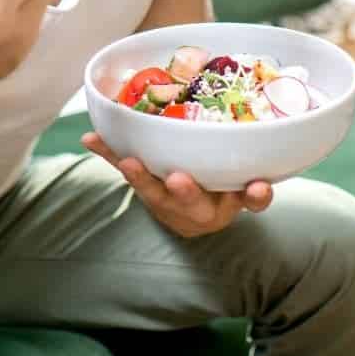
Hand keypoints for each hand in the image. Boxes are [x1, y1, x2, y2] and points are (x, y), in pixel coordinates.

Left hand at [82, 132, 272, 237]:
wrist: (190, 218)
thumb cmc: (221, 192)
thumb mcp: (242, 190)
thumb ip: (254, 188)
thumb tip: (263, 175)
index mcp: (230, 204)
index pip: (248, 201)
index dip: (253, 196)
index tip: (258, 186)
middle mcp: (198, 208)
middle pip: (194, 203)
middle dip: (186, 192)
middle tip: (179, 179)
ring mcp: (168, 201)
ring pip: (154, 192)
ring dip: (141, 177)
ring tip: (128, 162)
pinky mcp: (145, 189)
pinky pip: (125, 171)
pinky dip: (108, 153)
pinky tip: (91, 138)